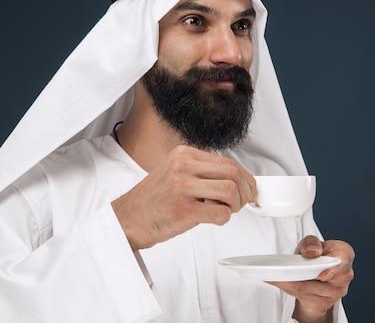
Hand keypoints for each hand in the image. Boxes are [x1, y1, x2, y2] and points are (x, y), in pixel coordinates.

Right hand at [111, 145, 255, 249]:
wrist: (127, 220)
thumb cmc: (153, 201)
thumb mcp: (175, 174)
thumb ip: (202, 173)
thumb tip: (236, 180)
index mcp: (183, 154)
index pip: (226, 161)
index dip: (244, 177)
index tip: (248, 188)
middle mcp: (183, 166)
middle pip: (233, 172)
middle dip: (245, 190)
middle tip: (243, 202)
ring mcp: (183, 187)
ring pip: (230, 191)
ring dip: (236, 205)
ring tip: (226, 210)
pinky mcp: (184, 210)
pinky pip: (221, 213)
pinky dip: (224, 219)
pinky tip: (213, 219)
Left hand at [269, 236, 354, 322]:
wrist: (317, 275)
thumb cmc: (317, 256)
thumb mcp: (311, 243)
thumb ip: (311, 243)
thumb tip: (312, 252)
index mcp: (344, 255)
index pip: (341, 261)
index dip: (332, 270)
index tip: (322, 276)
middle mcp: (344, 275)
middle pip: (320, 277)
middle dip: (300, 274)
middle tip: (283, 271)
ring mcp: (335, 291)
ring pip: (306, 288)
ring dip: (287, 282)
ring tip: (274, 275)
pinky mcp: (323, 303)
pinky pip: (301, 295)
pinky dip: (287, 288)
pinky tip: (278, 282)